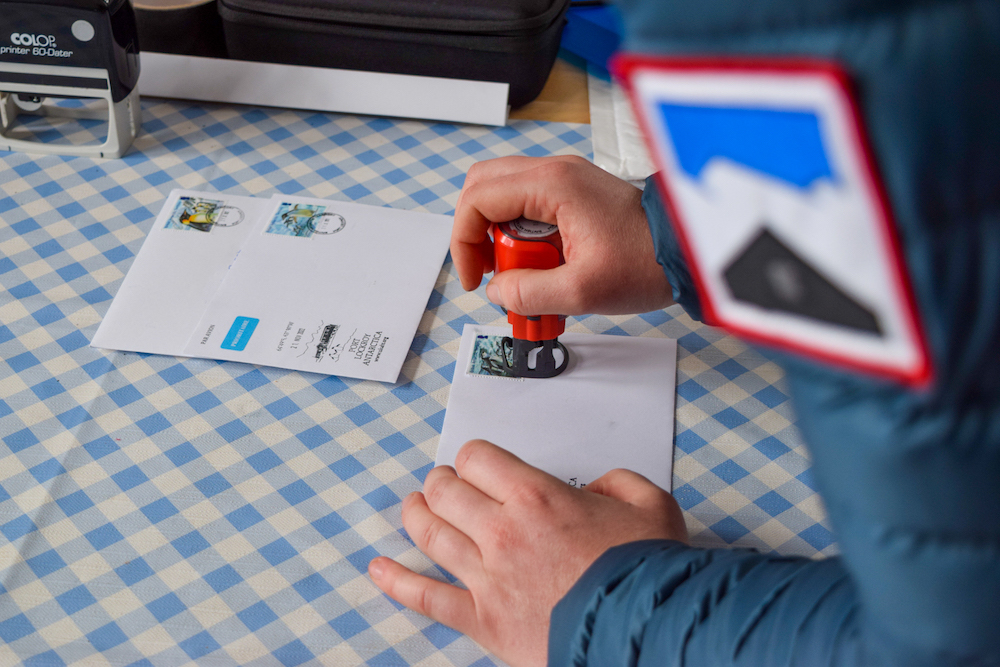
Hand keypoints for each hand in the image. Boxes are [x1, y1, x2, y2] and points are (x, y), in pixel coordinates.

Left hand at [368, 439, 687, 666]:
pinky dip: (397, 582)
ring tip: (411, 507)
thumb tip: (595, 488)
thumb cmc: (644, 573)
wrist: (642, 632)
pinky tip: (378, 570)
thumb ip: (616, 482)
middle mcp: (503, 531)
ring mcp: (487, 577)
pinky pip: (427, 597)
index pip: (479, 458)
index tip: (476, 464)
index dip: (473, 457)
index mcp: (537, 496)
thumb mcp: (650, 504)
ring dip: (415, 515)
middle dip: (441, 481)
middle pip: (446, 492)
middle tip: (443, 483)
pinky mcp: (483, 620)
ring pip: (431, 535)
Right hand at [452, 155, 672, 315]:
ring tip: (525, 273)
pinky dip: (523, 236)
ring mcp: (565, 180)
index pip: (477, 200)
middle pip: (483, 188)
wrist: (687, 251)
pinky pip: (529, 208)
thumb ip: (528, 292)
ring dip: (502, 237)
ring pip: (504, 197)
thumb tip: (497, 291)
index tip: (476, 277)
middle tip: (494, 270)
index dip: (464, 242)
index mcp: (552, 185)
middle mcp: (555, 172)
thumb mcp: (582, 290)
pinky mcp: (574, 194)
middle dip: (477, 233)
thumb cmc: (647, 261)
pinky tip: (543, 266)